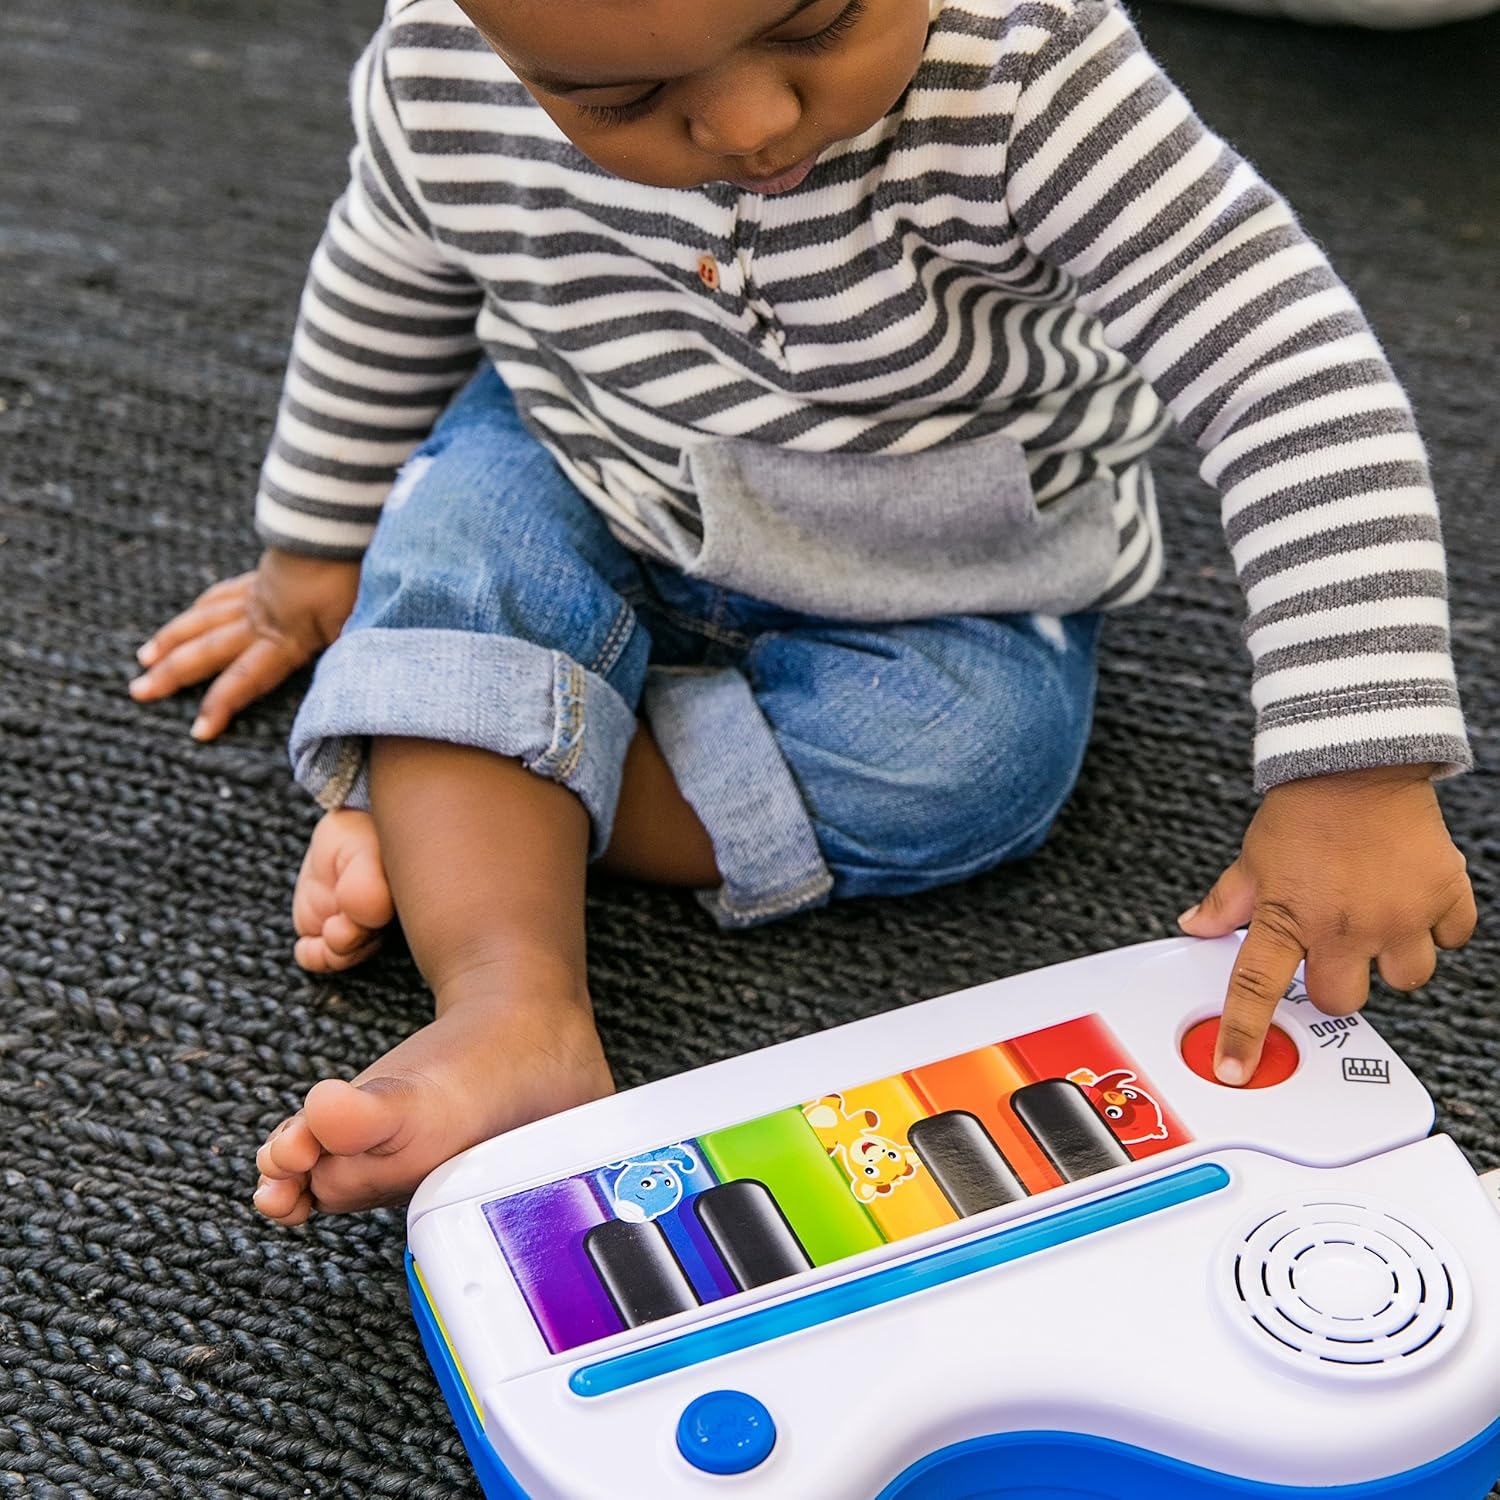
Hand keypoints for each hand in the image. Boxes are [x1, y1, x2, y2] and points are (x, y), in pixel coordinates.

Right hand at [129, 547, 360, 739]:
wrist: (338, 526)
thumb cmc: (352, 575)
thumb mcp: (355, 621)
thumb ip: (342, 651)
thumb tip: (346, 679)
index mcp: (284, 638)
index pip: (244, 679)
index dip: (220, 705)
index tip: (198, 731)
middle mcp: (259, 618)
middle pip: (207, 649)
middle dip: (172, 674)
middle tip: (138, 691)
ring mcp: (255, 594)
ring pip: (203, 619)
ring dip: (172, 639)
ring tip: (144, 657)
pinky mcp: (261, 576)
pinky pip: (221, 595)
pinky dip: (200, 608)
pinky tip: (191, 615)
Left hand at [1179, 763, 1474, 1084]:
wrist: (1358, 762)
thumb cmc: (1303, 810)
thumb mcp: (1252, 858)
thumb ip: (1226, 902)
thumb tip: (1194, 927)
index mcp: (1288, 916)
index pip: (1255, 988)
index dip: (1242, 1033)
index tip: (1234, 1069)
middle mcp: (1345, 925)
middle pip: (1345, 1000)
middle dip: (1338, 984)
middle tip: (1334, 950)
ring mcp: (1399, 914)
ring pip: (1406, 978)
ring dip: (1391, 959)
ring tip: (1377, 923)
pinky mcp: (1444, 895)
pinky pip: (1451, 937)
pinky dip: (1437, 927)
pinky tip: (1413, 903)